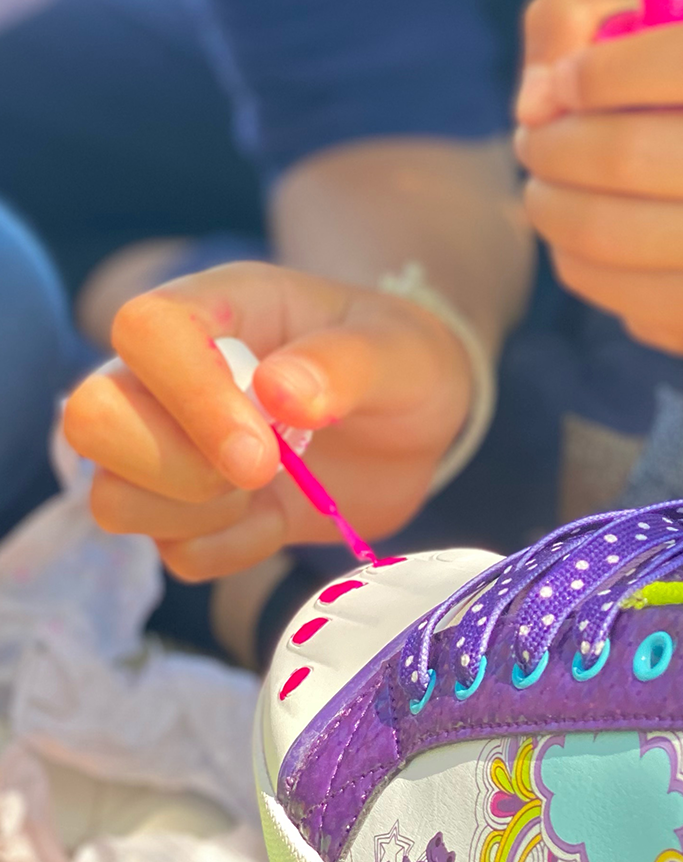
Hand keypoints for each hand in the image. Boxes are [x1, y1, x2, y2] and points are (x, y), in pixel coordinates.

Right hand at [62, 261, 471, 578]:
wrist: (412, 424)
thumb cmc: (400, 362)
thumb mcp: (400, 350)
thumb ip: (346, 362)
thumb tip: (280, 390)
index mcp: (217, 309)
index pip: (144, 331)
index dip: (188, 395)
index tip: (262, 448)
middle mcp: (170, 375)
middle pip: (90, 418)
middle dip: (173, 465)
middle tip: (262, 470)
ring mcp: (169, 446)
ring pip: (111, 496)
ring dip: (196, 514)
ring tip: (269, 486)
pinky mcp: (188, 512)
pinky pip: (169, 552)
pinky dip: (228, 550)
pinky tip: (276, 517)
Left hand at [514, 0, 682, 356]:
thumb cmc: (675, 99)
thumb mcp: (632, 30)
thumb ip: (571, 25)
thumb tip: (536, 101)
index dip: (607, 70)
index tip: (563, 83)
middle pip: (637, 153)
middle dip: (554, 144)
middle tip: (534, 140)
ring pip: (612, 229)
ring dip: (548, 203)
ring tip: (545, 184)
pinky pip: (612, 286)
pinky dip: (569, 256)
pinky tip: (578, 233)